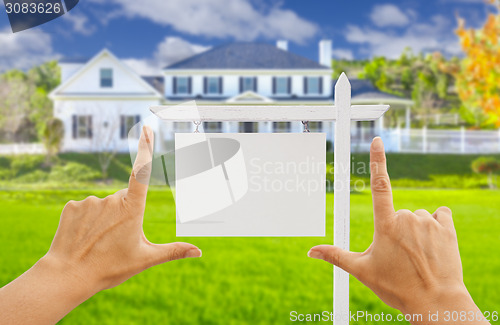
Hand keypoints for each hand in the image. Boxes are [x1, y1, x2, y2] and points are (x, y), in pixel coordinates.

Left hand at [44, 125, 200, 293]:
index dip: (145, 148)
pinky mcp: (71, 206)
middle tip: (115, 242)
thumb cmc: (109, 268)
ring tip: (98, 243)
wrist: (67, 276)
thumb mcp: (145, 259)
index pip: (141, 171)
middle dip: (123, 216)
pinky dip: (86, 221)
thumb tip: (199, 252)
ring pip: (103, 206)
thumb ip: (174, 251)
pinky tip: (83, 238)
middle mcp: (111, 199)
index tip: (146, 129)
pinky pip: (84, 209)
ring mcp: (89, 201)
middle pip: (123, 200)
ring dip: (104, 220)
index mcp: (132, 208)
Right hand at [308, 137, 486, 323]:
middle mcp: (407, 218)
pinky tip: (434, 245)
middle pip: (397, 213)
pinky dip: (436, 226)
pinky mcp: (447, 228)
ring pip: (417, 217)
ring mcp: (428, 222)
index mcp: (385, 225)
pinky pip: (439, 216)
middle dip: (396, 229)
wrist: (436, 303)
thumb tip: (310, 251)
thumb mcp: (362, 271)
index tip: (377, 140)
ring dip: (416, 230)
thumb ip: (335, 255)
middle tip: (399, 255)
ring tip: (417, 255)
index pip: (379, 184)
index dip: (377, 160)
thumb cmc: (397, 287)